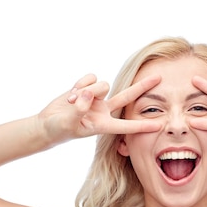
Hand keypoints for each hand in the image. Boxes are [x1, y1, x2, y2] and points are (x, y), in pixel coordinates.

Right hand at [37, 73, 161, 143]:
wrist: (47, 124)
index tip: (159, 125)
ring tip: (72, 102)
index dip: (143, 125)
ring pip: (102, 85)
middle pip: (127, 96)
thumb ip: (78, 109)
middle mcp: (103, 111)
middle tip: (159, 77)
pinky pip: (90, 78)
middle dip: (142, 87)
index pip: (127, 125)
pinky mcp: (87, 89)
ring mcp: (96, 99)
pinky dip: (80, 83)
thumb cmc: (58, 129)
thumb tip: (88, 94)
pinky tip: (71, 94)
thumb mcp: (67, 122)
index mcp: (103, 125)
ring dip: (87, 90)